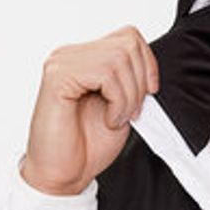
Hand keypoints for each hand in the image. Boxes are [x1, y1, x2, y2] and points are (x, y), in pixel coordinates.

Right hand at [21, 25, 159, 195]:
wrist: (65, 173)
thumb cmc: (89, 144)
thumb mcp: (123, 104)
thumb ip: (132, 79)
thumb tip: (152, 65)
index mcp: (86, 58)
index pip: (129, 36)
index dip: (148, 63)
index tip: (149, 93)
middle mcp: (71, 55)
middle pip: (128, 43)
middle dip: (140, 82)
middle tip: (130, 112)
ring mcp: (62, 63)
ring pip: (119, 58)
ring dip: (128, 96)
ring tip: (116, 118)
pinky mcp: (57, 77)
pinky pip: (104, 73)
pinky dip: (117, 101)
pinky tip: (108, 119)